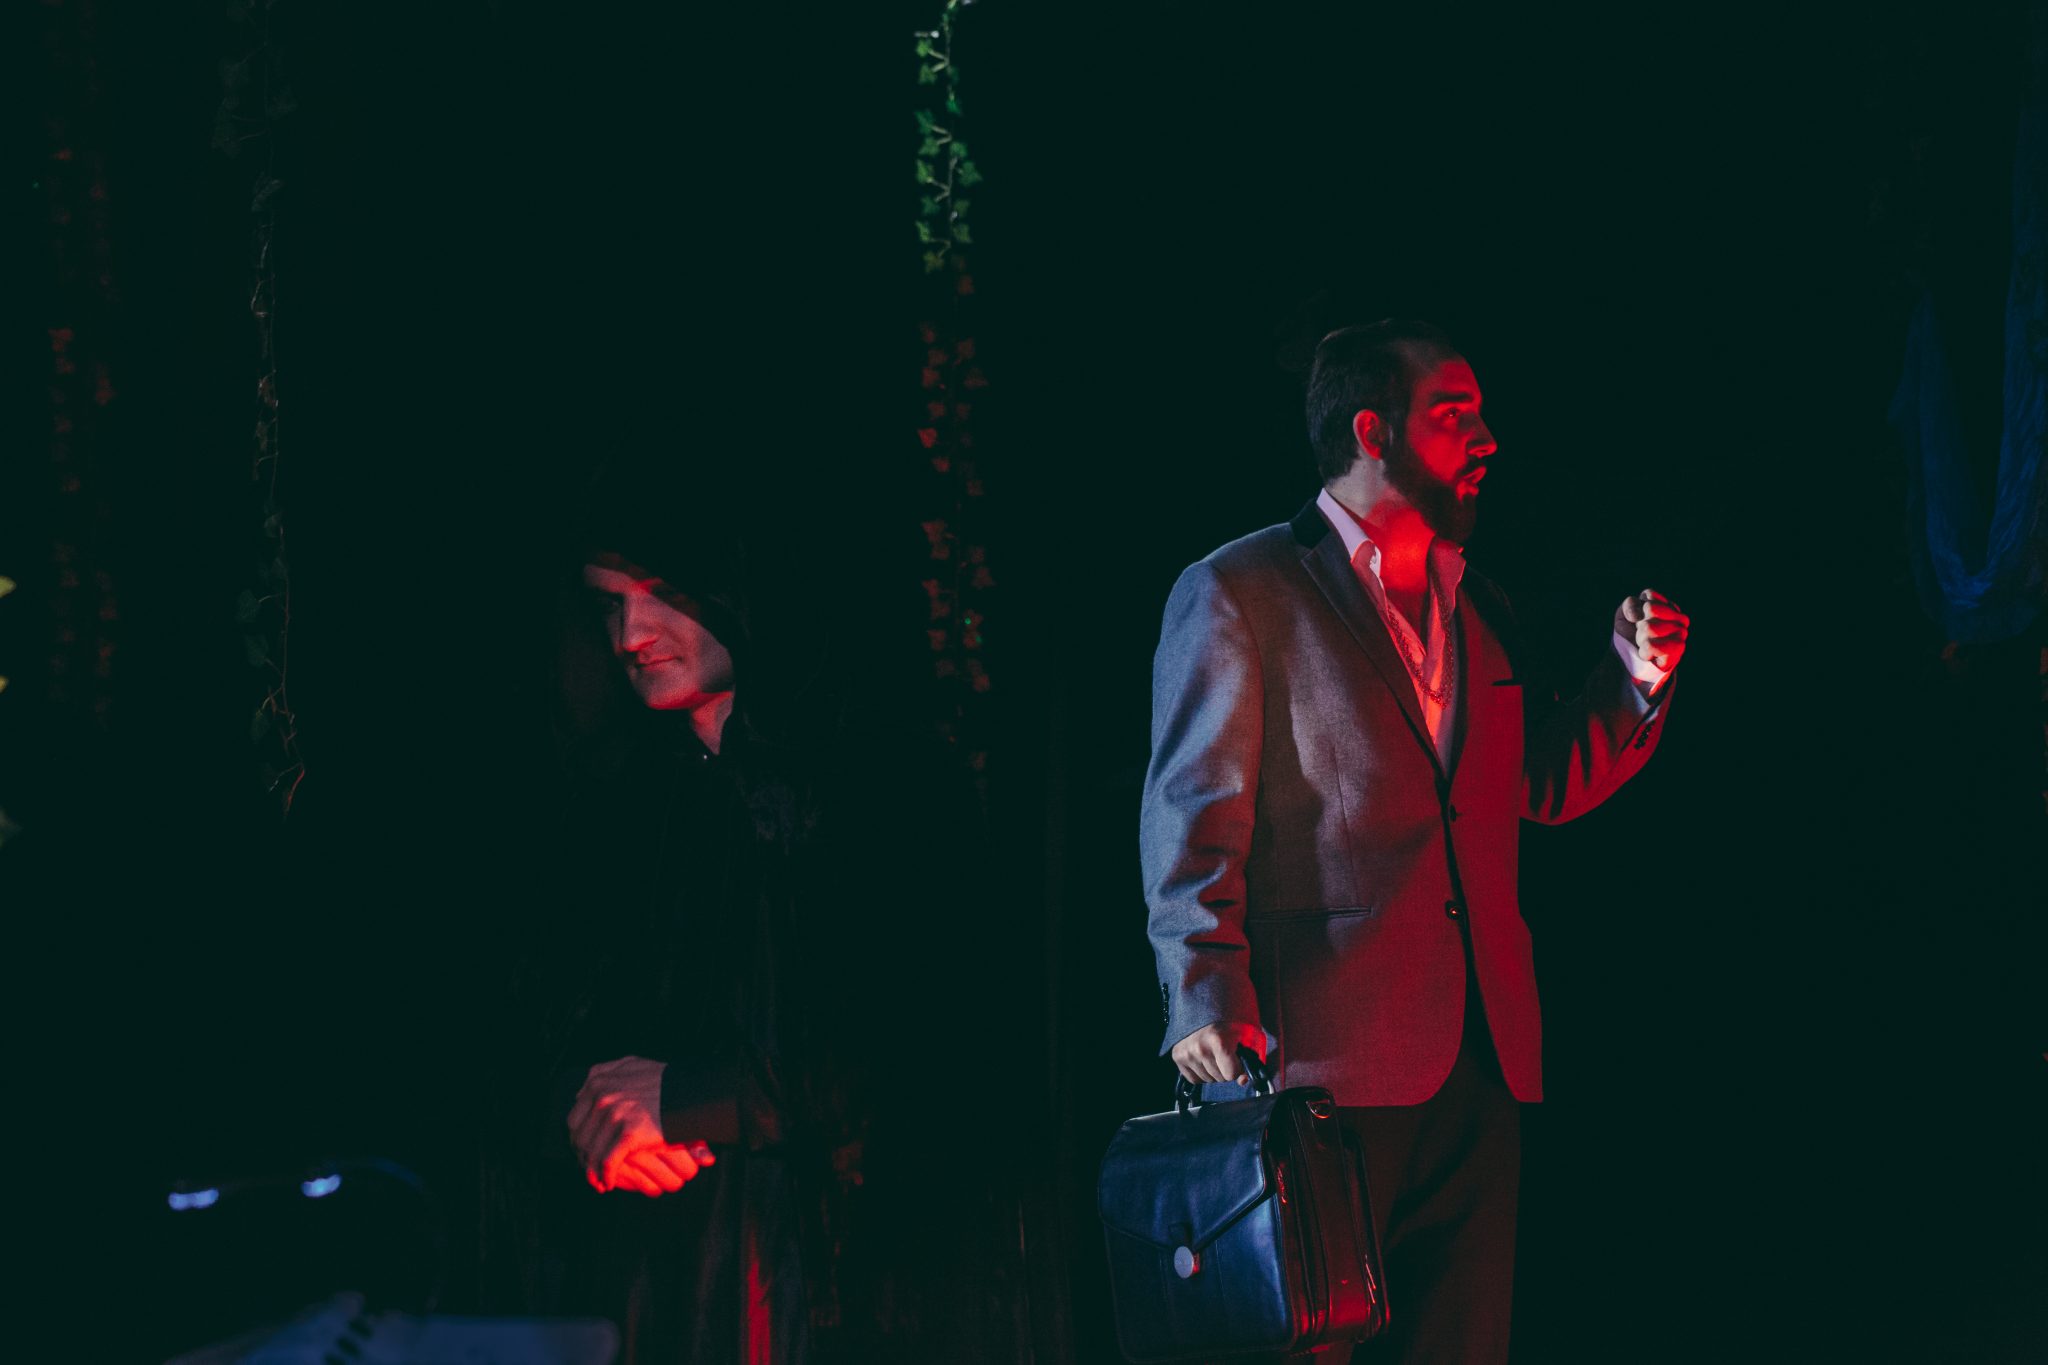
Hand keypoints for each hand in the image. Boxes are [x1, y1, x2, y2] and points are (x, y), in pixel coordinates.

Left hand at [568, 1055, 717, 1195]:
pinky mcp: (628, 1132)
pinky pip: (608, 1161)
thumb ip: (607, 1076)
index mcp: (598, 1079)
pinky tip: (609, 1183)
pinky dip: (606, 1176)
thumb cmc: (665, 1081)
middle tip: (589, 1170)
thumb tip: (584, 1089)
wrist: (692, 1091)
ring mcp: (614, 1112)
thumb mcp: (632, 1066)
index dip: (578, 1138)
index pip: (575, 1117)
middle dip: (583, 1157)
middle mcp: (602, 1093)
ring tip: (598, 1181)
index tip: (583, 1151)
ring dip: (593, 1170)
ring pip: (592, 1151)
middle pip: (580, 1136)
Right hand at [1169, 1021, 1265, 1086]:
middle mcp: (1200, 1048)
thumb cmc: (1228, 1020)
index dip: (1237, 1068)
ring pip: (1207, 1080)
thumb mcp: (1245, 1034)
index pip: (1231, 1074)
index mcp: (1219, 1041)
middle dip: (1225, 1069)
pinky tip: (1203, 1058)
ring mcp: (1186, 1053)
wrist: (1203, 1006)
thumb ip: (1249, 1058)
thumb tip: (1243, 1081)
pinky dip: (1200, 1073)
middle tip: (1224, 1053)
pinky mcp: (1177, 1056)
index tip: (1236, 1059)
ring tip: (1213, 1053)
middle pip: (1220, 1078)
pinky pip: (1193, 1079)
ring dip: (1213, 1071)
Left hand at [1614, 589, 1689, 673]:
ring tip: (1646, 645)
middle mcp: (1680, 617)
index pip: (1649, 596)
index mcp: (1668, 606)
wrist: (1634, 663)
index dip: (1636, 609)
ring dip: (1641, 639)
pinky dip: (1644, 651)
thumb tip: (1639, 616)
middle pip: (1650, 608)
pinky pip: (1651, 645)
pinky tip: (1649, 655)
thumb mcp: (1625, 615)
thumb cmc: (1631, 636)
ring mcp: (1682, 633)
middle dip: (1639, 624)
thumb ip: (1630, 605)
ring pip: (1649, 627)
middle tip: (1643, 635)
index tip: (1638, 620)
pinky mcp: (1678, 649)